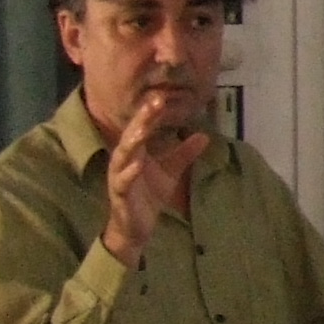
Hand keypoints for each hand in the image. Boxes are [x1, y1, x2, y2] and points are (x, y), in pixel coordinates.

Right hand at [98, 89, 209, 267]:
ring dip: (132, 141)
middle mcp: (125, 160)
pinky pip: (122, 182)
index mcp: (136, 152)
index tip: (163, 96)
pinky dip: (129, 173)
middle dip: (142, 119)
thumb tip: (204, 135)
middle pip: (132, 135)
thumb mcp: (172, 171)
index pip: (144, 127)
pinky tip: (137, 165)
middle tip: (155, 102)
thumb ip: (185, 153)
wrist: (136, 227)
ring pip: (122, 155)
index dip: (152, 113)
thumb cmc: (150, 195)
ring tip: (143, 128)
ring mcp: (119, 177)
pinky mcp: (119, 195)